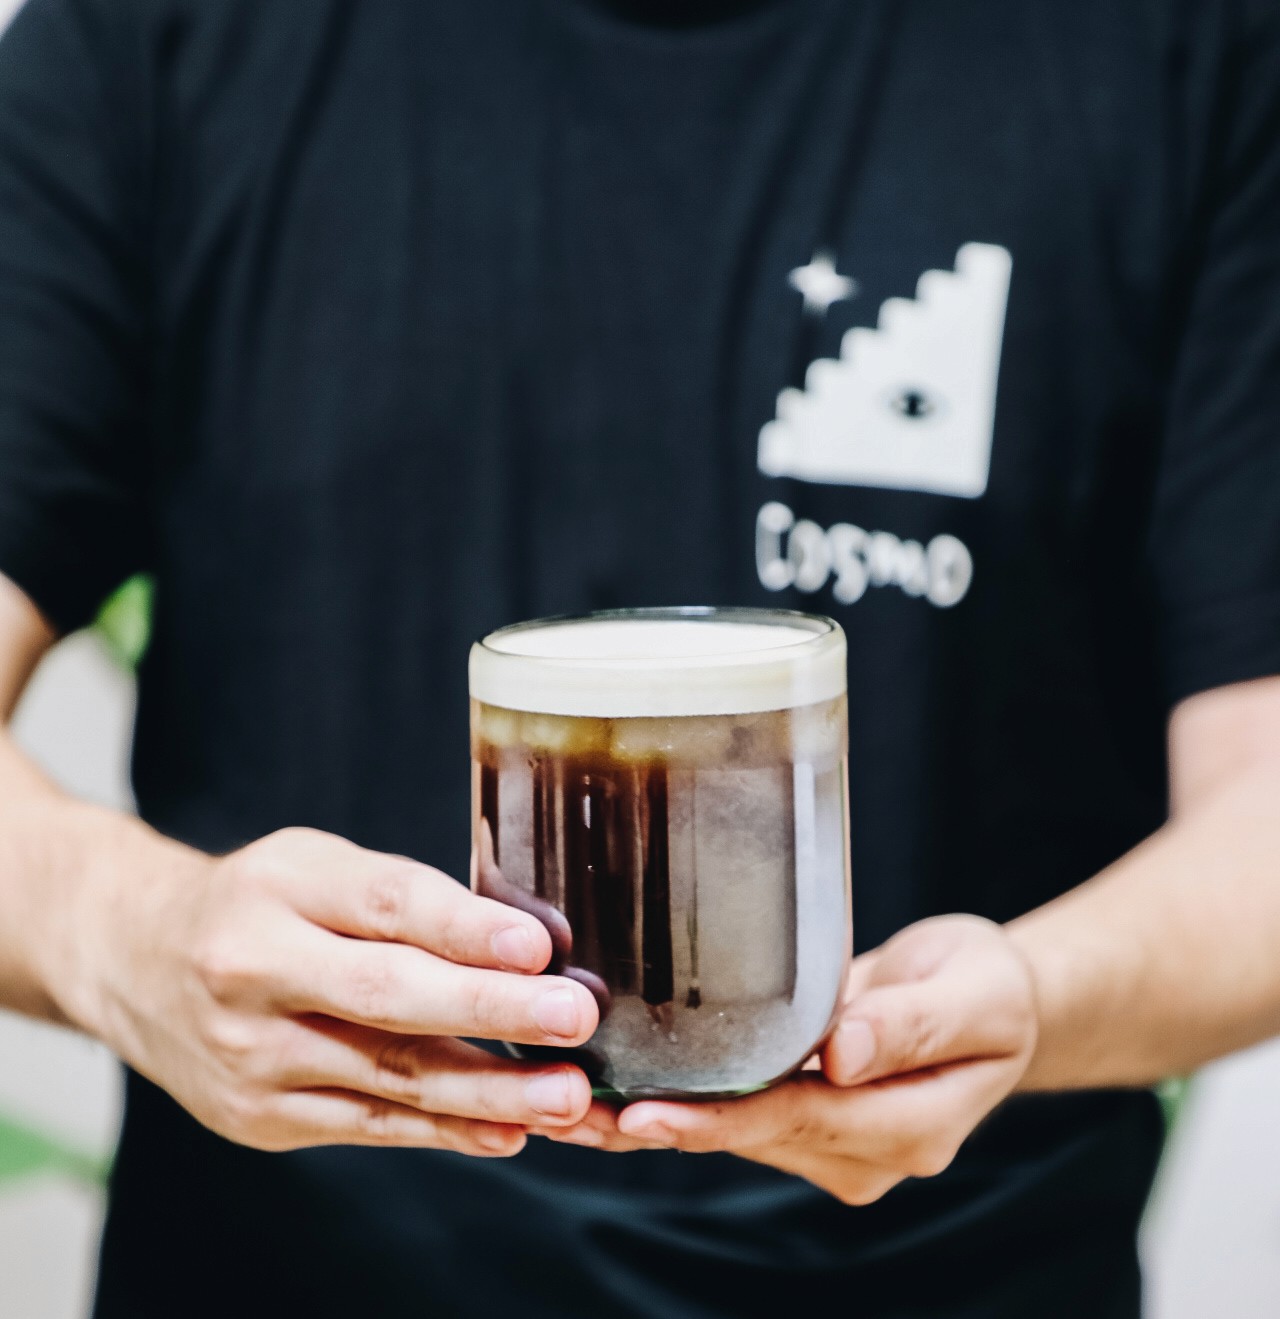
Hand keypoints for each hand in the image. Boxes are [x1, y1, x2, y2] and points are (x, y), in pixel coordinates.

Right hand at [80, 827, 598, 1154]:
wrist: (136, 962)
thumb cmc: (256, 902)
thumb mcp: (318, 865)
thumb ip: (406, 897)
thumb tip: (524, 942)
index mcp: (277, 890)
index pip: (385, 905)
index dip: (463, 927)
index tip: (538, 946)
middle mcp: (252, 974)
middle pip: (386, 997)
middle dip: (489, 1010)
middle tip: (572, 1018)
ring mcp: (250, 1057)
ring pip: (387, 1078)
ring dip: (486, 1091)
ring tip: (565, 1094)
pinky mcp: (259, 1118)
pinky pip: (368, 1125)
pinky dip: (443, 1130)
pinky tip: (507, 1130)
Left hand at [540, 916, 1036, 1204]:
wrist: (989, 1001)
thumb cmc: (988, 988)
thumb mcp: (977, 994)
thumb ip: (912, 1023)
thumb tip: (841, 1053)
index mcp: (907, 1128)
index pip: (797, 1123)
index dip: (719, 1120)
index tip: (644, 1117)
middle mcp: (860, 1153)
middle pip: (746, 1136)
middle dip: (657, 1126)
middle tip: (565, 1110)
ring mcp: (830, 1144)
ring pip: (727, 1131)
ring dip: (647, 1120)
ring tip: (559, 1102)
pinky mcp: (804, 1117)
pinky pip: (731, 1112)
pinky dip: (672, 1102)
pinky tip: (606, 1092)